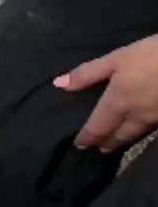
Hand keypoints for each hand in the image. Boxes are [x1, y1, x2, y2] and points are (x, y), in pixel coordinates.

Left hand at [54, 34, 157, 152]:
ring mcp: (154, 121)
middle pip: (117, 136)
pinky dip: (138, 135)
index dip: (87, 137)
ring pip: (134, 136)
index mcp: (117, 102)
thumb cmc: (149, 56)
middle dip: (105, 143)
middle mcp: (135, 117)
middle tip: (96, 149)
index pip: (98, 127)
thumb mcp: (115, 59)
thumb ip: (87, 73)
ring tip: (113, 145)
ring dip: (121, 142)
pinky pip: (148, 132)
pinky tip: (138, 130)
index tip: (78, 145)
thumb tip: (58, 85)